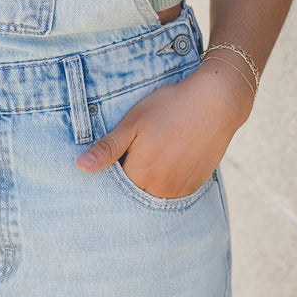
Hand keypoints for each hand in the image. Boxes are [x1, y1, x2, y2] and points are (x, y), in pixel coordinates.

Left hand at [75, 59, 253, 198]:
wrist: (216, 102)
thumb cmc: (170, 107)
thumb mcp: (134, 122)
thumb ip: (108, 148)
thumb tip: (80, 167)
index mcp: (140, 173)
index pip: (114, 184)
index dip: (114, 167)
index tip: (120, 152)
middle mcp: (160, 189)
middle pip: (133, 191)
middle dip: (130, 176)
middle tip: (141, 148)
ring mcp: (180, 189)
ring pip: (153, 193)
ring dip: (148, 181)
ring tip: (156, 151)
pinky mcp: (195, 186)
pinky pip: (172, 192)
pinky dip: (166, 182)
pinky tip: (170, 158)